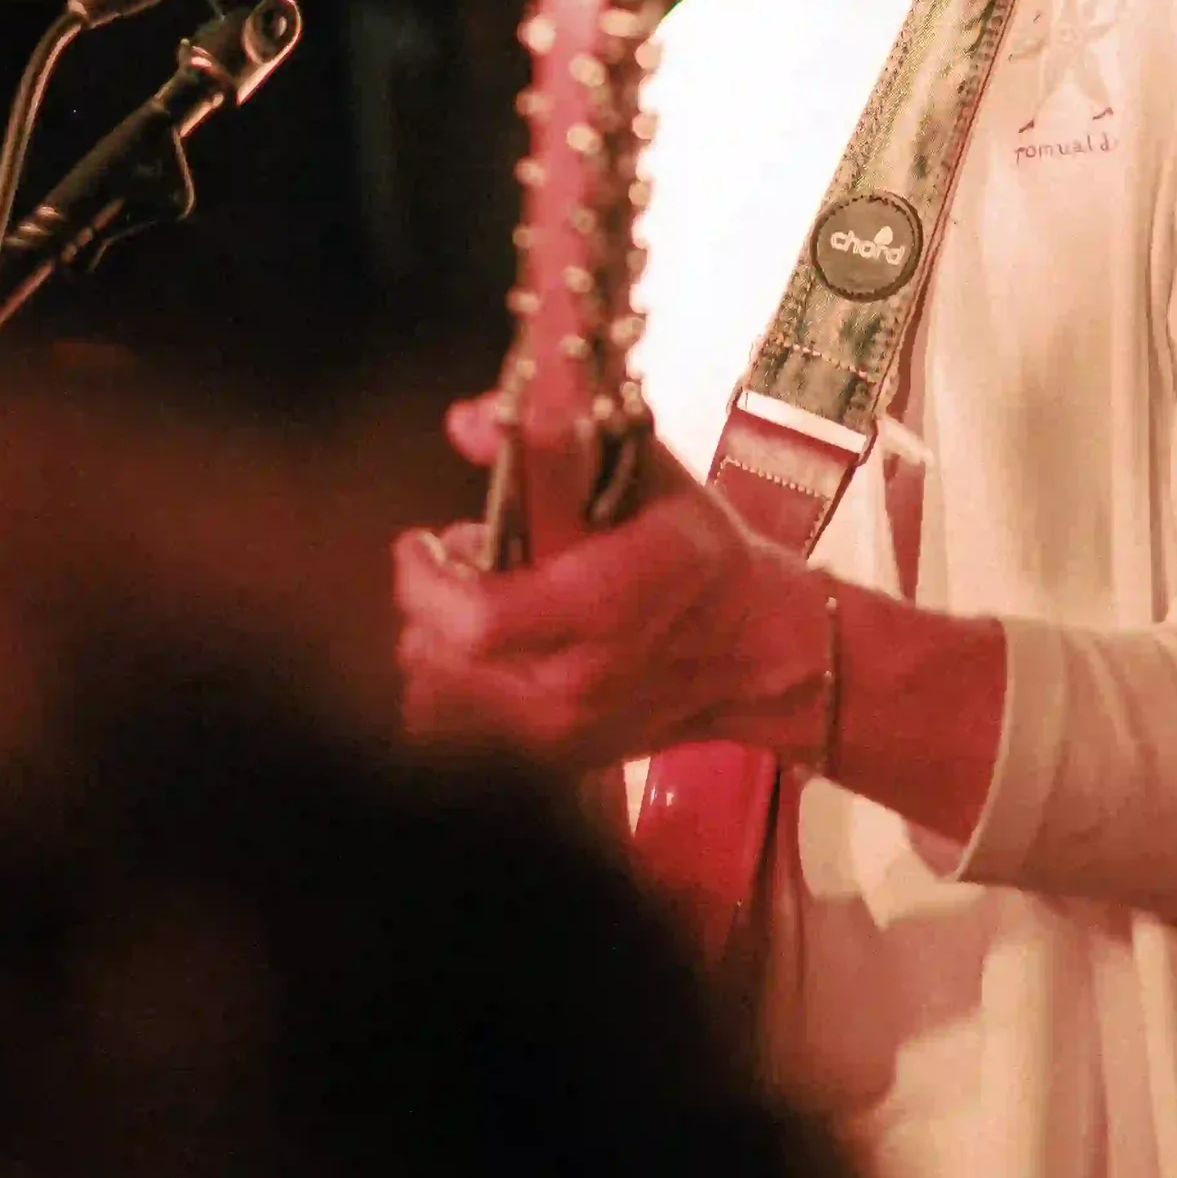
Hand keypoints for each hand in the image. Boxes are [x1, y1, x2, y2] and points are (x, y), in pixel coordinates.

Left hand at [392, 401, 824, 768]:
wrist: (755, 648)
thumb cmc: (700, 554)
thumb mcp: (649, 473)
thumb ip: (555, 443)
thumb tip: (468, 420)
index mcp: (609, 602)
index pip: (480, 619)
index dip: (426, 581)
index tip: (421, 540)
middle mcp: (584, 679)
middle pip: (442, 659)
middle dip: (428, 601)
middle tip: (458, 561)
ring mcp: (570, 729)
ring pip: (439, 699)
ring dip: (436, 645)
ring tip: (475, 604)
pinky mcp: (560, 757)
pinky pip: (463, 734)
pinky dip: (456, 687)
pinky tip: (491, 651)